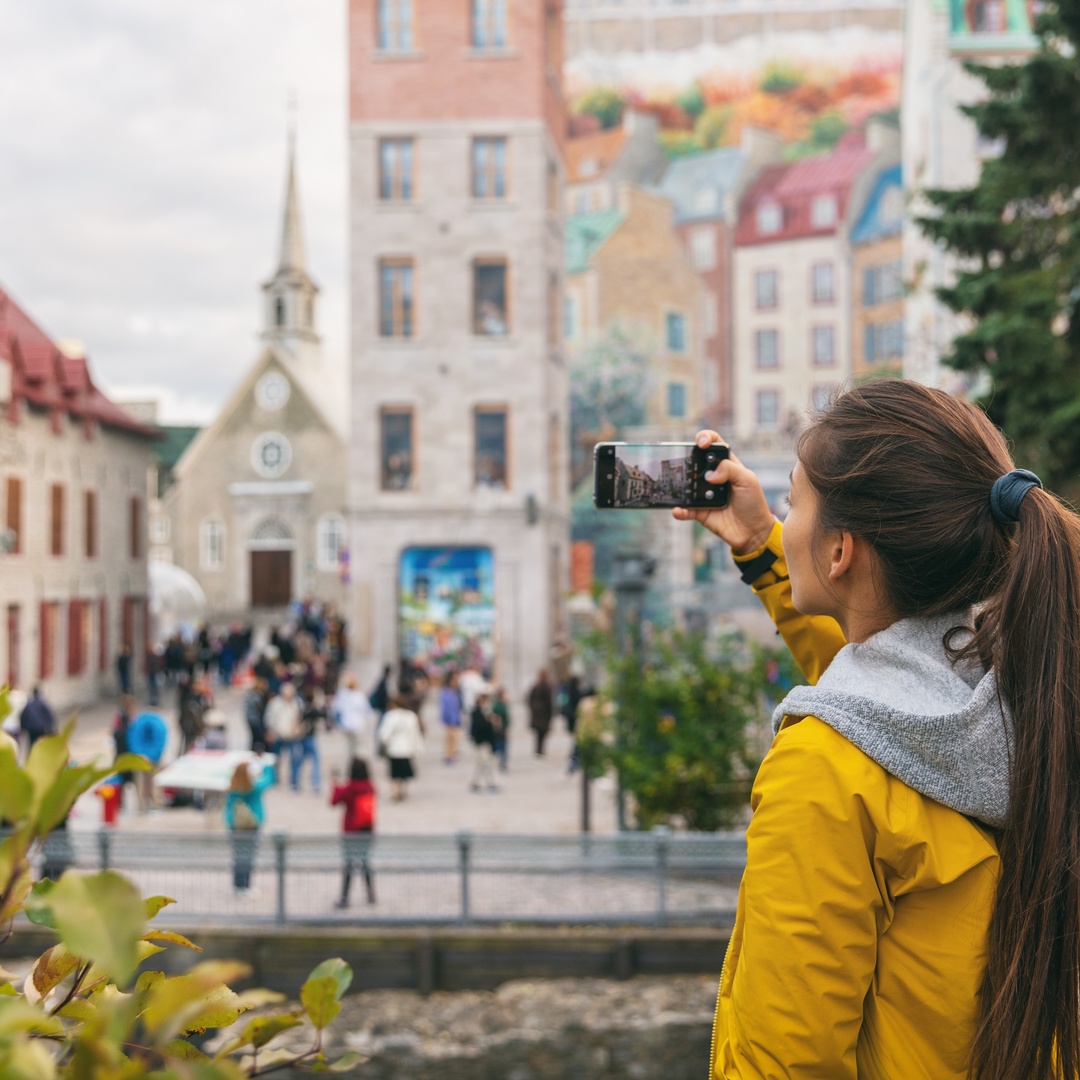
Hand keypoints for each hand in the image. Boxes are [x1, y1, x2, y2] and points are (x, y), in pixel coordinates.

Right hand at [672, 431, 775, 554]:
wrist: (753, 532)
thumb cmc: (753, 503)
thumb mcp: (748, 480)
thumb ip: (730, 469)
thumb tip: (709, 475)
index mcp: (726, 465)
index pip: (713, 444)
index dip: (705, 438)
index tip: (702, 443)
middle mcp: (713, 477)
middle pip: (694, 461)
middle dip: (687, 459)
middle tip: (688, 464)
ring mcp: (704, 494)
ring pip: (686, 485)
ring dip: (681, 484)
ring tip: (681, 487)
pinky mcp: (699, 512)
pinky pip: (685, 509)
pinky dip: (679, 510)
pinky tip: (678, 509)